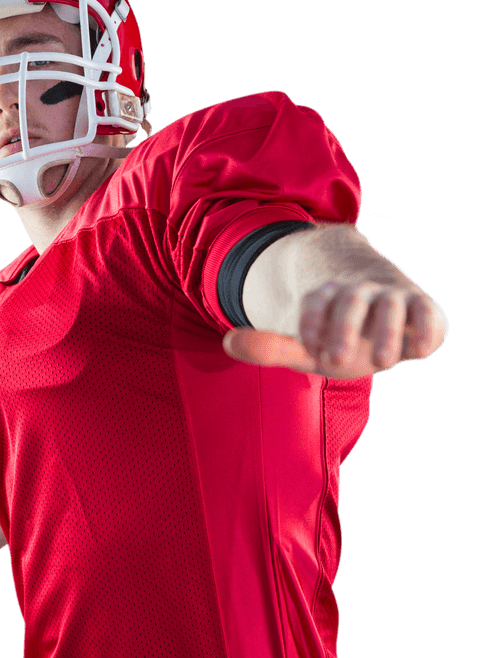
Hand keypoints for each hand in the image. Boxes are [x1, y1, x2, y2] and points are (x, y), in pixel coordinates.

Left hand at [222, 279, 448, 377]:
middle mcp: (361, 293)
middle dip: (344, 328)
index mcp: (329, 298)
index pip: (316, 299)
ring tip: (382, 364)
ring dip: (388, 333)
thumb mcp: (305, 346)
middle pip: (351, 300)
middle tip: (336, 361)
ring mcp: (393, 299)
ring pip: (393, 304)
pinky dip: (427, 329)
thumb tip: (228, 341)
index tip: (311, 349)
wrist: (384, 323)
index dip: (310, 321)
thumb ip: (270, 347)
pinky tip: (417, 354)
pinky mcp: (423, 309)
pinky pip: (428, 312)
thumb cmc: (338, 338)